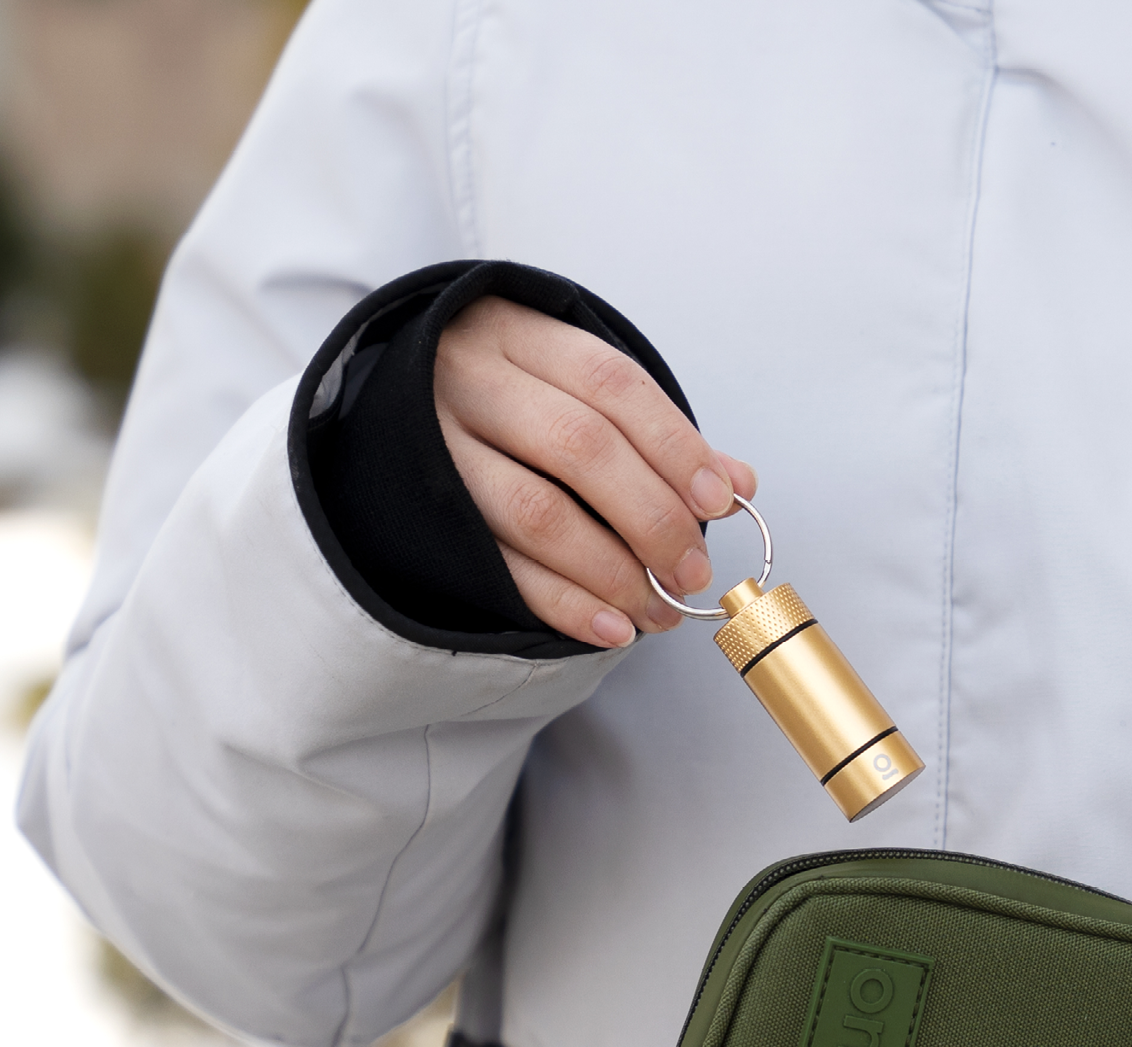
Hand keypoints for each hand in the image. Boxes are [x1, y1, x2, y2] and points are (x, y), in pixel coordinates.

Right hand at [434, 296, 757, 648]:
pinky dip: (565, 604)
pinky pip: (503, 569)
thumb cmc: (512, 399)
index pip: (612, 384)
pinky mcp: (428, 516)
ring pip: (539, 513)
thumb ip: (657, 433)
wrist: (392, 408)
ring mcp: (440, 448)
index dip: (674, 447)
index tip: (719, 501)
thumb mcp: (575, 388)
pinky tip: (611, 628)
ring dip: (613, 573)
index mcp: (517, 334)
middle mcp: (471, 382)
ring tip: (661, 610)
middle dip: (651, 518)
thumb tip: (739, 482)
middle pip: (579, 448)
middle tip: (693, 570)